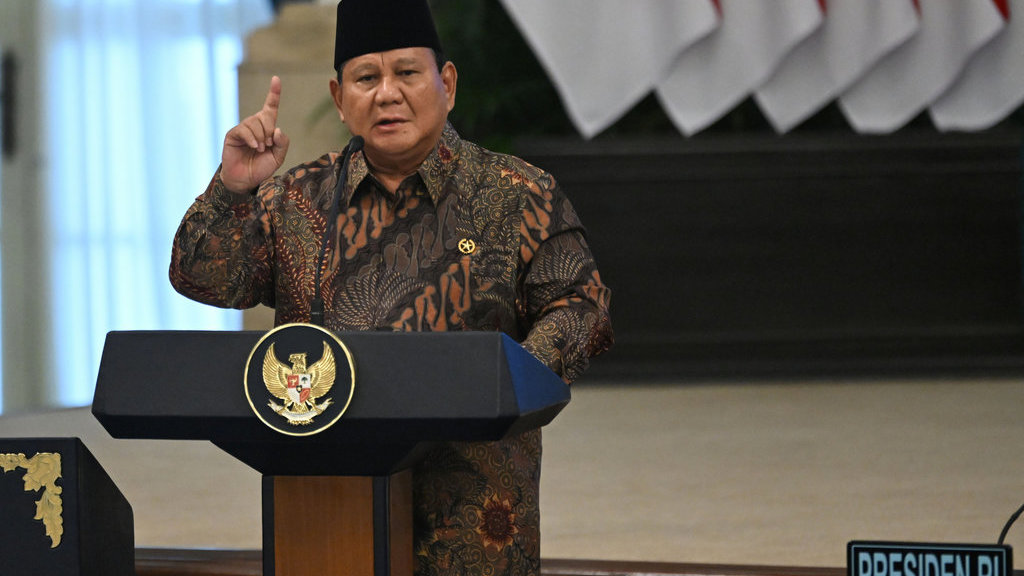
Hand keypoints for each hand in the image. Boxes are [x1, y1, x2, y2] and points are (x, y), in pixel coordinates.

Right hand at [220, 76, 290, 193]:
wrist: (246, 179)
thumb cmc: (261, 167)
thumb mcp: (278, 157)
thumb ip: (283, 143)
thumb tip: (277, 129)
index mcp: (267, 128)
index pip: (270, 107)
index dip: (274, 93)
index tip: (276, 79)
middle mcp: (255, 125)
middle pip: (265, 116)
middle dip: (270, 131)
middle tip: (268, 146)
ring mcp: (243, 129)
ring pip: (255, 123)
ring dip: (261, 137)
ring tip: (260, 149)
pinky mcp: (233, 134)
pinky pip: (244, 130)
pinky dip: (252, 138)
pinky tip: (255, 147)